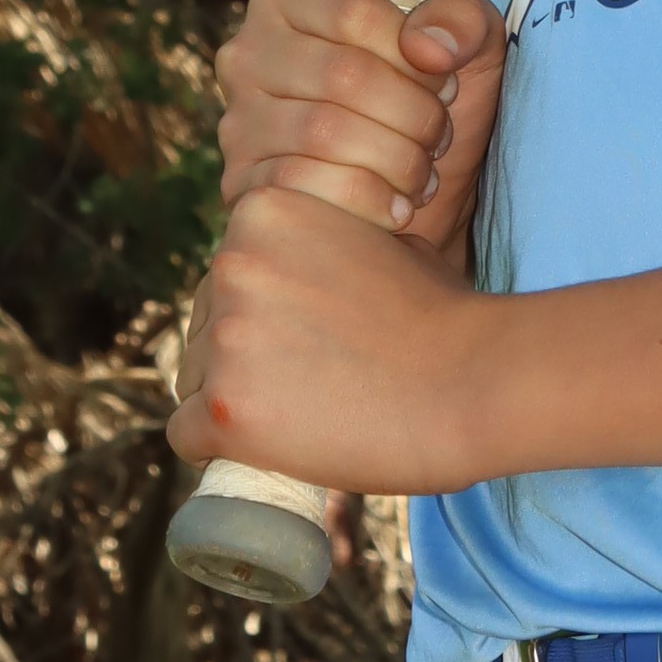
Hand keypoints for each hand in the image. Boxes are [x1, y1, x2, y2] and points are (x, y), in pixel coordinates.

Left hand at [167, 178, 495, 496]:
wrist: (475, 380)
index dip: (262, 317)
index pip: (224, 279)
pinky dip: (220, 449)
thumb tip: (300, 269)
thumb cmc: (443, 314)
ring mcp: (226, 337)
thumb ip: (324, 245)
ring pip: (193, 383)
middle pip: (203, 329)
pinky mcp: (225, 407)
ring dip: (236, 402)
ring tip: (306, 416)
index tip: (306, 342)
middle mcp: (230, 264)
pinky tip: (266, 449)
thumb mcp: (379, 240)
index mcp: (261, 212)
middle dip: (244, 360)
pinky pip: (186, 436)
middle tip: (311, 386)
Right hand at [215, 0, 507, 262]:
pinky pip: (302, 187)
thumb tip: (429, 46)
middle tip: (439, 137)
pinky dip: (366, 200)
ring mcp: (237, 122)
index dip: (414, 55)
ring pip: (323, 133)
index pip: (354, 13)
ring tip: (422, 173)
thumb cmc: (431, 114)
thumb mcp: (469, 52)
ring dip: (396, 159)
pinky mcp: (240, 186)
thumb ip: (465, 19)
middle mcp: (248, 54)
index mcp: (288, 1)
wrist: (417, 209)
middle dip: (413, 113)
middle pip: (343, 74)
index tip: (447, 85)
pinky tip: (397, 209)